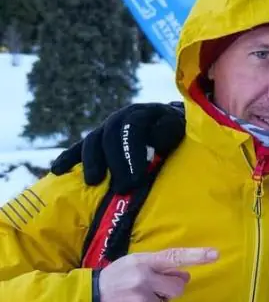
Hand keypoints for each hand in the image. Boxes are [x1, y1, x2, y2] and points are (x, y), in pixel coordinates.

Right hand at [50, 103, 186, 193]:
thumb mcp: (178, 128)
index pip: (132, 130)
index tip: (136, 180)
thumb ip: (168, 131)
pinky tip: (58, 170)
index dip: (132, 154)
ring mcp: (106, 128)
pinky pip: (79, 148)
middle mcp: (121, 117)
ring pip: (93, 141)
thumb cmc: (176, 131)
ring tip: (93, 183)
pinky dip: (68, 157)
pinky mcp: (96, 140)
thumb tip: (155, 139)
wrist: (170, 121)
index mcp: (142, 113)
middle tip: (122, 187)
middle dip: (115, 163)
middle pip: (111, 137)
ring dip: (91, 162)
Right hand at [98, 247, 217, 301]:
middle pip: (177, 288)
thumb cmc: (113, 281)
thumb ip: (158, 268)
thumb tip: (185, 276)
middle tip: (148, 292)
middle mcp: (143, 280)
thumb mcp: (132, 265)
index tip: (215, 255)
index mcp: (143, 263)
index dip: (196, 256)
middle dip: (168, 292)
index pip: (173, 256)